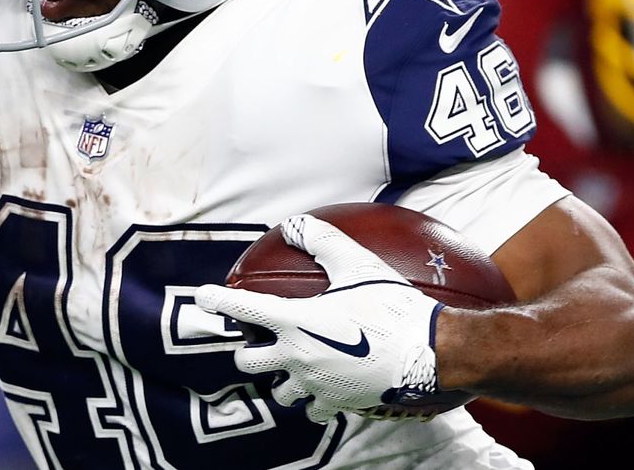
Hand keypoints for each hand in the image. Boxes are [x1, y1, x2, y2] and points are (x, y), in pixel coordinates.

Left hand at [196, 215, 443, 423]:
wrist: (429, 355)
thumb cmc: (394, 306)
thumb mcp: (358, 264)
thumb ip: (322, 241)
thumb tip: (295, 223)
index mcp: (295, 321)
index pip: (243, 309)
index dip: (217, 300)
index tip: (203, 295)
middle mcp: (296, 357)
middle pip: (247, 361)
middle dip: (246, 349)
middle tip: (257, 337)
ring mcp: (315, 385)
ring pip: (278, 391)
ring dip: (279, 378)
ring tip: (291, 364)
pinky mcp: (336, 404)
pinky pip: (312, 410)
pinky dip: (312, 400)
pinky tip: (323, 386)